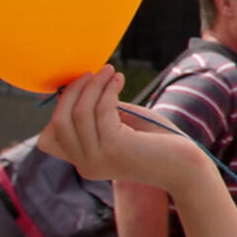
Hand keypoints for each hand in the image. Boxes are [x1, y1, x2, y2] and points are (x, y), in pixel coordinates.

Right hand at [41, 68, 202, 190]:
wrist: (187, 166)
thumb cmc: (158, 142)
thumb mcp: (121, 125)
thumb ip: (99, 111)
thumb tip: (82, 85)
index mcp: (84, 163)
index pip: (49, 139)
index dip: (58, 109)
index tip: (79, 86)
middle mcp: (86, 165)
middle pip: (59, 122)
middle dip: (73, 91)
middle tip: (92, 72)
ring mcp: (97, 159)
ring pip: (79, 113)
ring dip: (94, 86)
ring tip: (109, 71)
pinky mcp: (115, 148)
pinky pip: (101, 110)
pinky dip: (108, 90)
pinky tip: (119, 79)